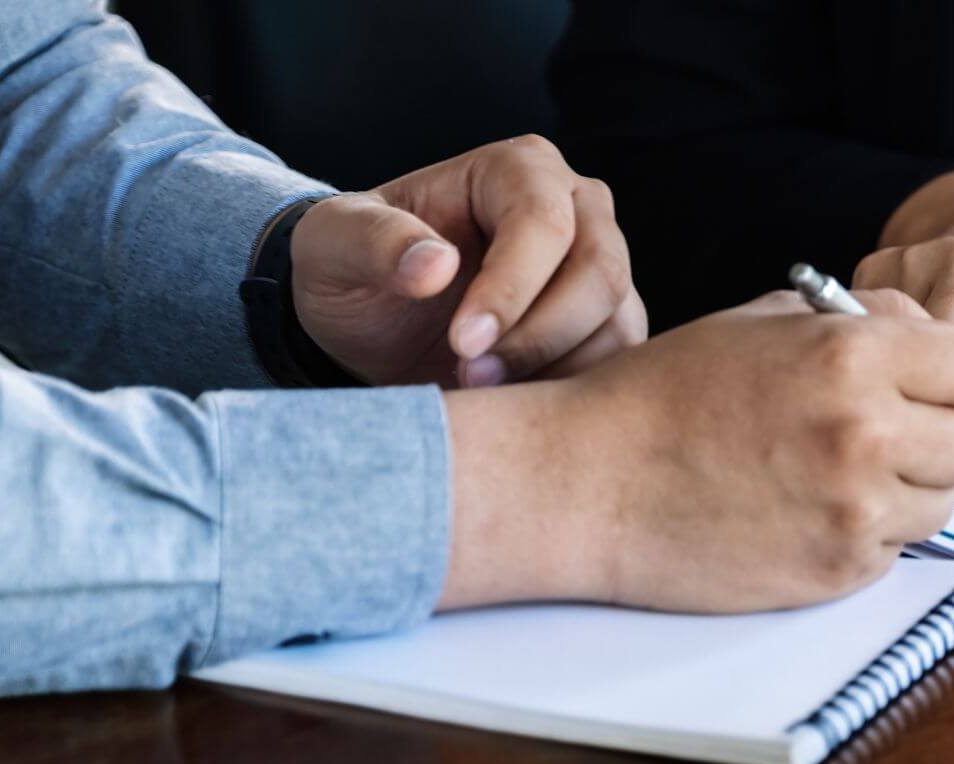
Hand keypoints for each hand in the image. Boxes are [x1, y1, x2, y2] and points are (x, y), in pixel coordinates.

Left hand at [289, 135, 647, 388]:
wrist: (374, 320)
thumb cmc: (354, 268)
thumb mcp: (335, 246)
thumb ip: (374, 243)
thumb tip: (435, 265)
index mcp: (519, 170)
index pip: (543, 224)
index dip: (510, 289)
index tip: (461, 344)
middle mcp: (578, 207)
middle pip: (600, 272)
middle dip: (537, 337)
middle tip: (471, 377)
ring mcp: (603, 265)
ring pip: (617, 323)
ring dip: (554, 370)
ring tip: (480, 390)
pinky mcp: (610, 322)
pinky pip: (618, 363)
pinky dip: (572, 393)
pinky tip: (512, 403)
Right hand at [434, 290, 953, 611]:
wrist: (589, 483)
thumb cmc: (663, 396)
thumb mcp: (761, 322)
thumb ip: (860, 320)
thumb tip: (929, 330)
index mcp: (851, 356)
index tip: (928, 384)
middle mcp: (866, 434)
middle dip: (938, 436)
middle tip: (883, 433)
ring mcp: (855, 512)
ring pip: (943, 504)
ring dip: (906, 491)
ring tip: (832, 473)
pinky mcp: (836, 572)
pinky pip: (895, 551)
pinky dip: (864, 534)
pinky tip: (802, 511)